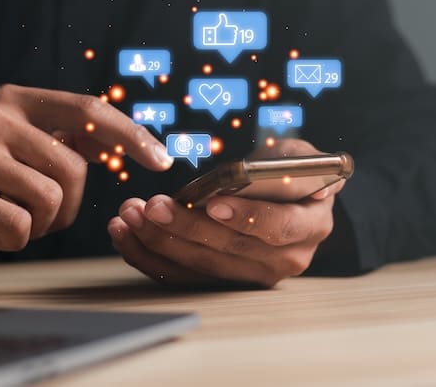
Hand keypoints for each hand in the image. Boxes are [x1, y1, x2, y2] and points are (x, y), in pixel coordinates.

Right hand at [0, 84, 172, 250]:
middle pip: (73, 167)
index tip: (162, 158)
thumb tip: (124, 146)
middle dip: (67, 206)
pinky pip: (20, 226)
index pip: (87, 109)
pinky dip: (13, 242)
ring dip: (40, 225)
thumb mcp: (17, 149)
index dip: (129, 134)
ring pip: (50, 199)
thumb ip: (62, 141)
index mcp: (14, 99)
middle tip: (38, 215)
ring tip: (10, 221)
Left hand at [107, 139, 343, 287]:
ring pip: (201, 265)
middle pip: (230, 249)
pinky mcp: (222, 281)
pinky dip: (149, 255)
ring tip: (131, 214)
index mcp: (310, 226)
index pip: (278, 227)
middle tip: (152, 206)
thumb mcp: (299, 155)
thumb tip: (282, 169)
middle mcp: (286, 259)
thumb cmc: (288, 171)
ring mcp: (252, 275)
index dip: (246, 217)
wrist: (285, 196)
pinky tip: (125, 233)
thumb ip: (294, 160)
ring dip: (159, 241)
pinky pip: (182, 274)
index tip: (213, 204)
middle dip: (186, 227)